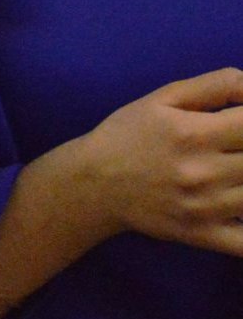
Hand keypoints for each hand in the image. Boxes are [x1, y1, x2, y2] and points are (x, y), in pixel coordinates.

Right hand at [73, 69, 242, 254]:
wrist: (91, 185)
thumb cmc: (128, 135)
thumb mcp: (164, 98)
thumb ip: (216, 84)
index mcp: (194, 133)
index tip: (242, 124)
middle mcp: (202, 172)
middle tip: (237, 149)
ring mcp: (204, 208)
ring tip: (235, 171)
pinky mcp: (201, 234)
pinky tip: (242, 213)